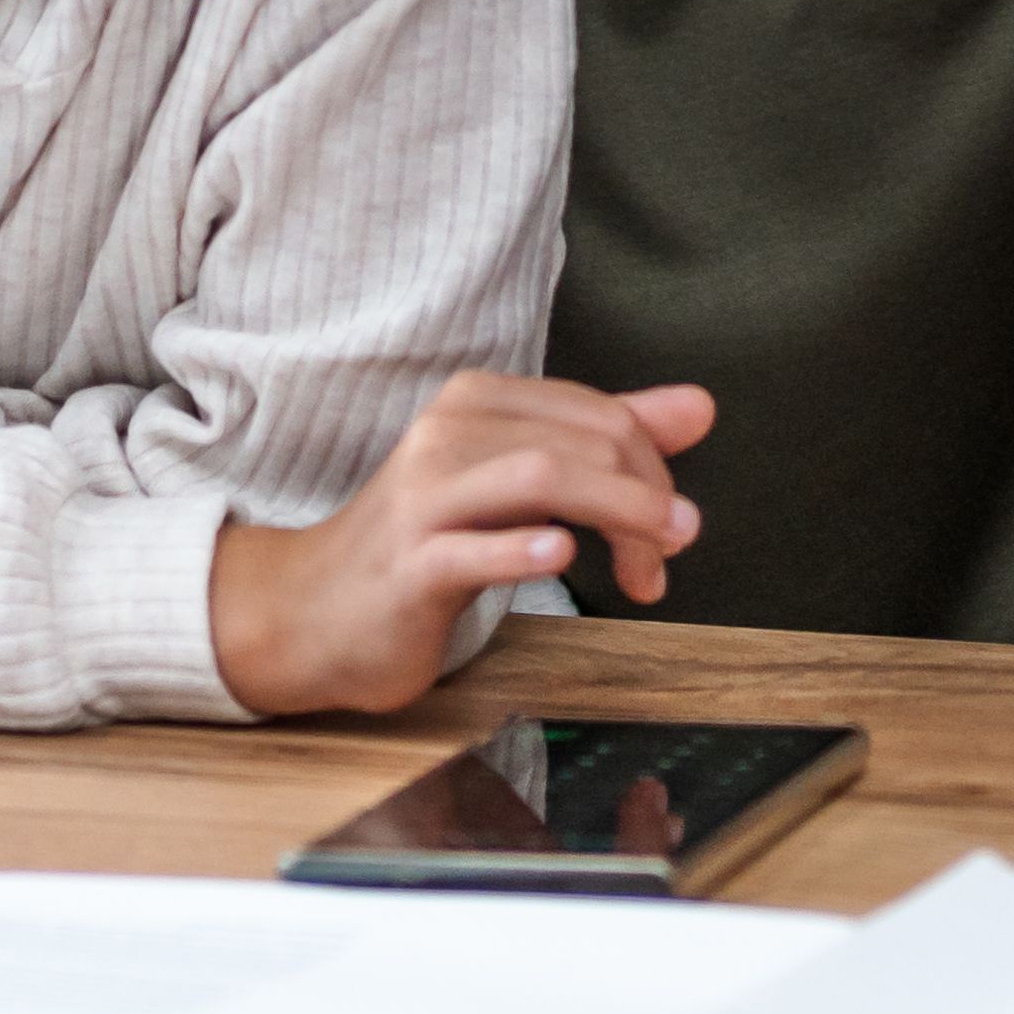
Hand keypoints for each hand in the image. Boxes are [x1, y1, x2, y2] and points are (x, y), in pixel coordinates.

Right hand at [207, 375, 719, 719]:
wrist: (314, 611)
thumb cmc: (427, 544)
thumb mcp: (516, 482)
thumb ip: (603, 441)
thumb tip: (699, 407)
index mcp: (478, 402)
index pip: (598, 415)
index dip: (654, 469)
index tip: (668, 530)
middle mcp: (447, 434)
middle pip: (582, 444)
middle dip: (645, 502)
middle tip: (668, 556)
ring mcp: (423, 499)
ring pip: (539, 478)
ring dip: (617, 516)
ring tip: (651, 562)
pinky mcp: (408, 566)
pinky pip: (472, 549)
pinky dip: (523, 549)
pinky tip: (560, 558)